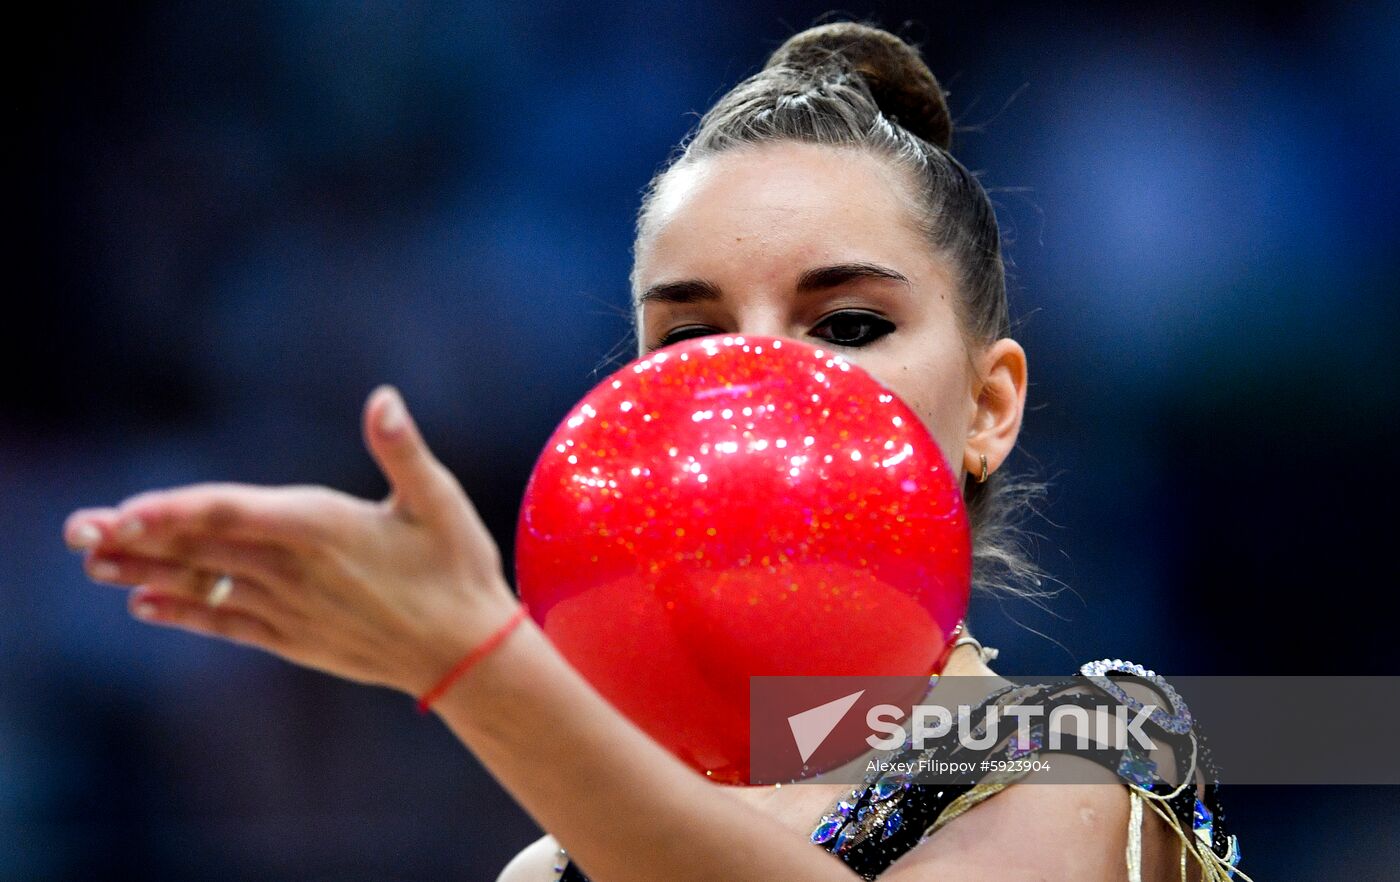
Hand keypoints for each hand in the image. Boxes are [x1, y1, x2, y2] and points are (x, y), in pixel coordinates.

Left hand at [62, 385, 520, 697]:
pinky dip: (182, 612)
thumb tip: (383, 398)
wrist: (466, 654)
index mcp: (325, 528)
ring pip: (205, 586)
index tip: (127, 510)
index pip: (236, 515)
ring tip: (92, 562)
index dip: (178, 511)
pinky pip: (225, 624)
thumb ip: (402, 449)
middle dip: (139, 537)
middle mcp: (296, 571)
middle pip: (204, 550)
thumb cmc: (457, 568)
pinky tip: (143, 604)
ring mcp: (290, 609)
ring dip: (146, 572)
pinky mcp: (293, 637)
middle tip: (78, 530)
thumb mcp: (439, 499)